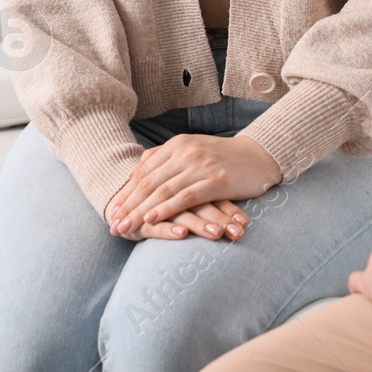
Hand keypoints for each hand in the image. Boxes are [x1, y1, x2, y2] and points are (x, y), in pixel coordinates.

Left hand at [107, 134, 281, 236]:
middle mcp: (185, 152)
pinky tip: (152, 220)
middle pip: (149, 182)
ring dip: (141, 211)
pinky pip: (185, 197)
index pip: (144, 170)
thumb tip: (139, 168)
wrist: (259, 156)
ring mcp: (200, 165)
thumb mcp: (193, 151)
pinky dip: (166, 209)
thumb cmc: (224, 158)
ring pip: (162, 190)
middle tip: (113, 225)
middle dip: (128, 205)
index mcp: (177, 145)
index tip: (112, 211)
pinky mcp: (215, 180)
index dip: (126, 192)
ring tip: (125, 227)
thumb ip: (167, 158)